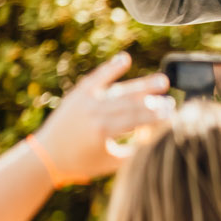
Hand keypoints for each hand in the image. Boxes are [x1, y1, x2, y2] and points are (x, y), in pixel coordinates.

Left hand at [32, 55, 173, 183]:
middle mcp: (93, 113)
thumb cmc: (83, 162)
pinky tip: (125, 58)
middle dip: (154, 101)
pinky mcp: (78, 94)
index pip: (137, 120)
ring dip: (142, 85)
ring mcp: (85, 101)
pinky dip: (110, 68)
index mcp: (102, 132)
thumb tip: (158, 135)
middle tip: (171, 99)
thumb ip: (135, 150)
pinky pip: (97, 78)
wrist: (47, 155)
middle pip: (131, 103)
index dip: (157, 117)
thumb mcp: (112, 162)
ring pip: (119, 91)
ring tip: (163, 80)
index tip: (173, 114)